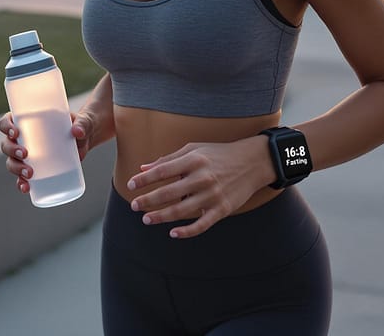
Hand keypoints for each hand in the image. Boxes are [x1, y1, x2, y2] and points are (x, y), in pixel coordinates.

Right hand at [0, 111, 97, 194]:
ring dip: (16, 168)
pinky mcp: (36, 168)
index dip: (6, 126)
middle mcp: (23, 137)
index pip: (7, 121)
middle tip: (25, 154)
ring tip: (29, 174)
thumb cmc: (81, 124)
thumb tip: (77, 132)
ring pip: (12, 161)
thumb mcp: (83, 120)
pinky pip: (22, 177)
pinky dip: (21, 183)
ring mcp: (28, 154)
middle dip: (12, 150)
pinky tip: (26, 188)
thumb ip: (82, 123)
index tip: (16, 132)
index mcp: (28, 120)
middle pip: (7, 144)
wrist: (87, 139)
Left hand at [124, 136, 273, 238]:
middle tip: (134, 206)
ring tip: (147, 219)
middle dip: (148, 200)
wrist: (253, 162)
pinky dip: (186, 231)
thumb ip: (169, 159)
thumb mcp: (194, 149)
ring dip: (161, 217)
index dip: (144, 179)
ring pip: (181, 211)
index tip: (130, 184)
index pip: (162, 171)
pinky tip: (172, 233)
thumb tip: (143, 168)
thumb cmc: (219, 154)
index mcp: (194, 160)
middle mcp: (202, 177)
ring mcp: (213, 195)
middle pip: (168, 193)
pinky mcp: (223, 209)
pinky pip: (202, 224)